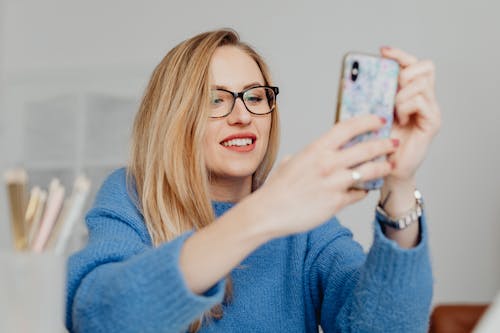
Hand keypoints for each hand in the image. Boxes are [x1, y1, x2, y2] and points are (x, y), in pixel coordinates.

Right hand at [252, 115, 397, 237]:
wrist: (269, 212)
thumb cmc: (277, 188)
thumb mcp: (291, 163)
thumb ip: (307, 156)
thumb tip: (315, 154)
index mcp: (315, 150)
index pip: (347, 128)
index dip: (367, 121)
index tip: (379, 120)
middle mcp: (328, 164)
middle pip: (366, 148)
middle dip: (384, 144)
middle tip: (393, 142)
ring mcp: (334, 184)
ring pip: (369, 171)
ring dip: (382, 167)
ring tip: (389, 165)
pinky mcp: (336, 203)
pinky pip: (358, 194)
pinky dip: (364, 191)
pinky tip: (365, 190)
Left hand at [380, 47, 441, 184]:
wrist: (386, 170)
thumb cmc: (377, 144)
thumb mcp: (369, 114)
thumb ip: (368, 97)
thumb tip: (348, 79)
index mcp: (409, 93)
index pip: (412, 64)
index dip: (399, 54)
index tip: (382, 51)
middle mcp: (424, 98)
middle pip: (425, 67)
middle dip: (405, 73)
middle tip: (392, 90)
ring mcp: (430, 109)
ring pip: (420, 83)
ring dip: (401, 95)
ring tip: (393, 112)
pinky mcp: (432, 122)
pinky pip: (420, 100)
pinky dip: (406, 107)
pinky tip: (400, 120)